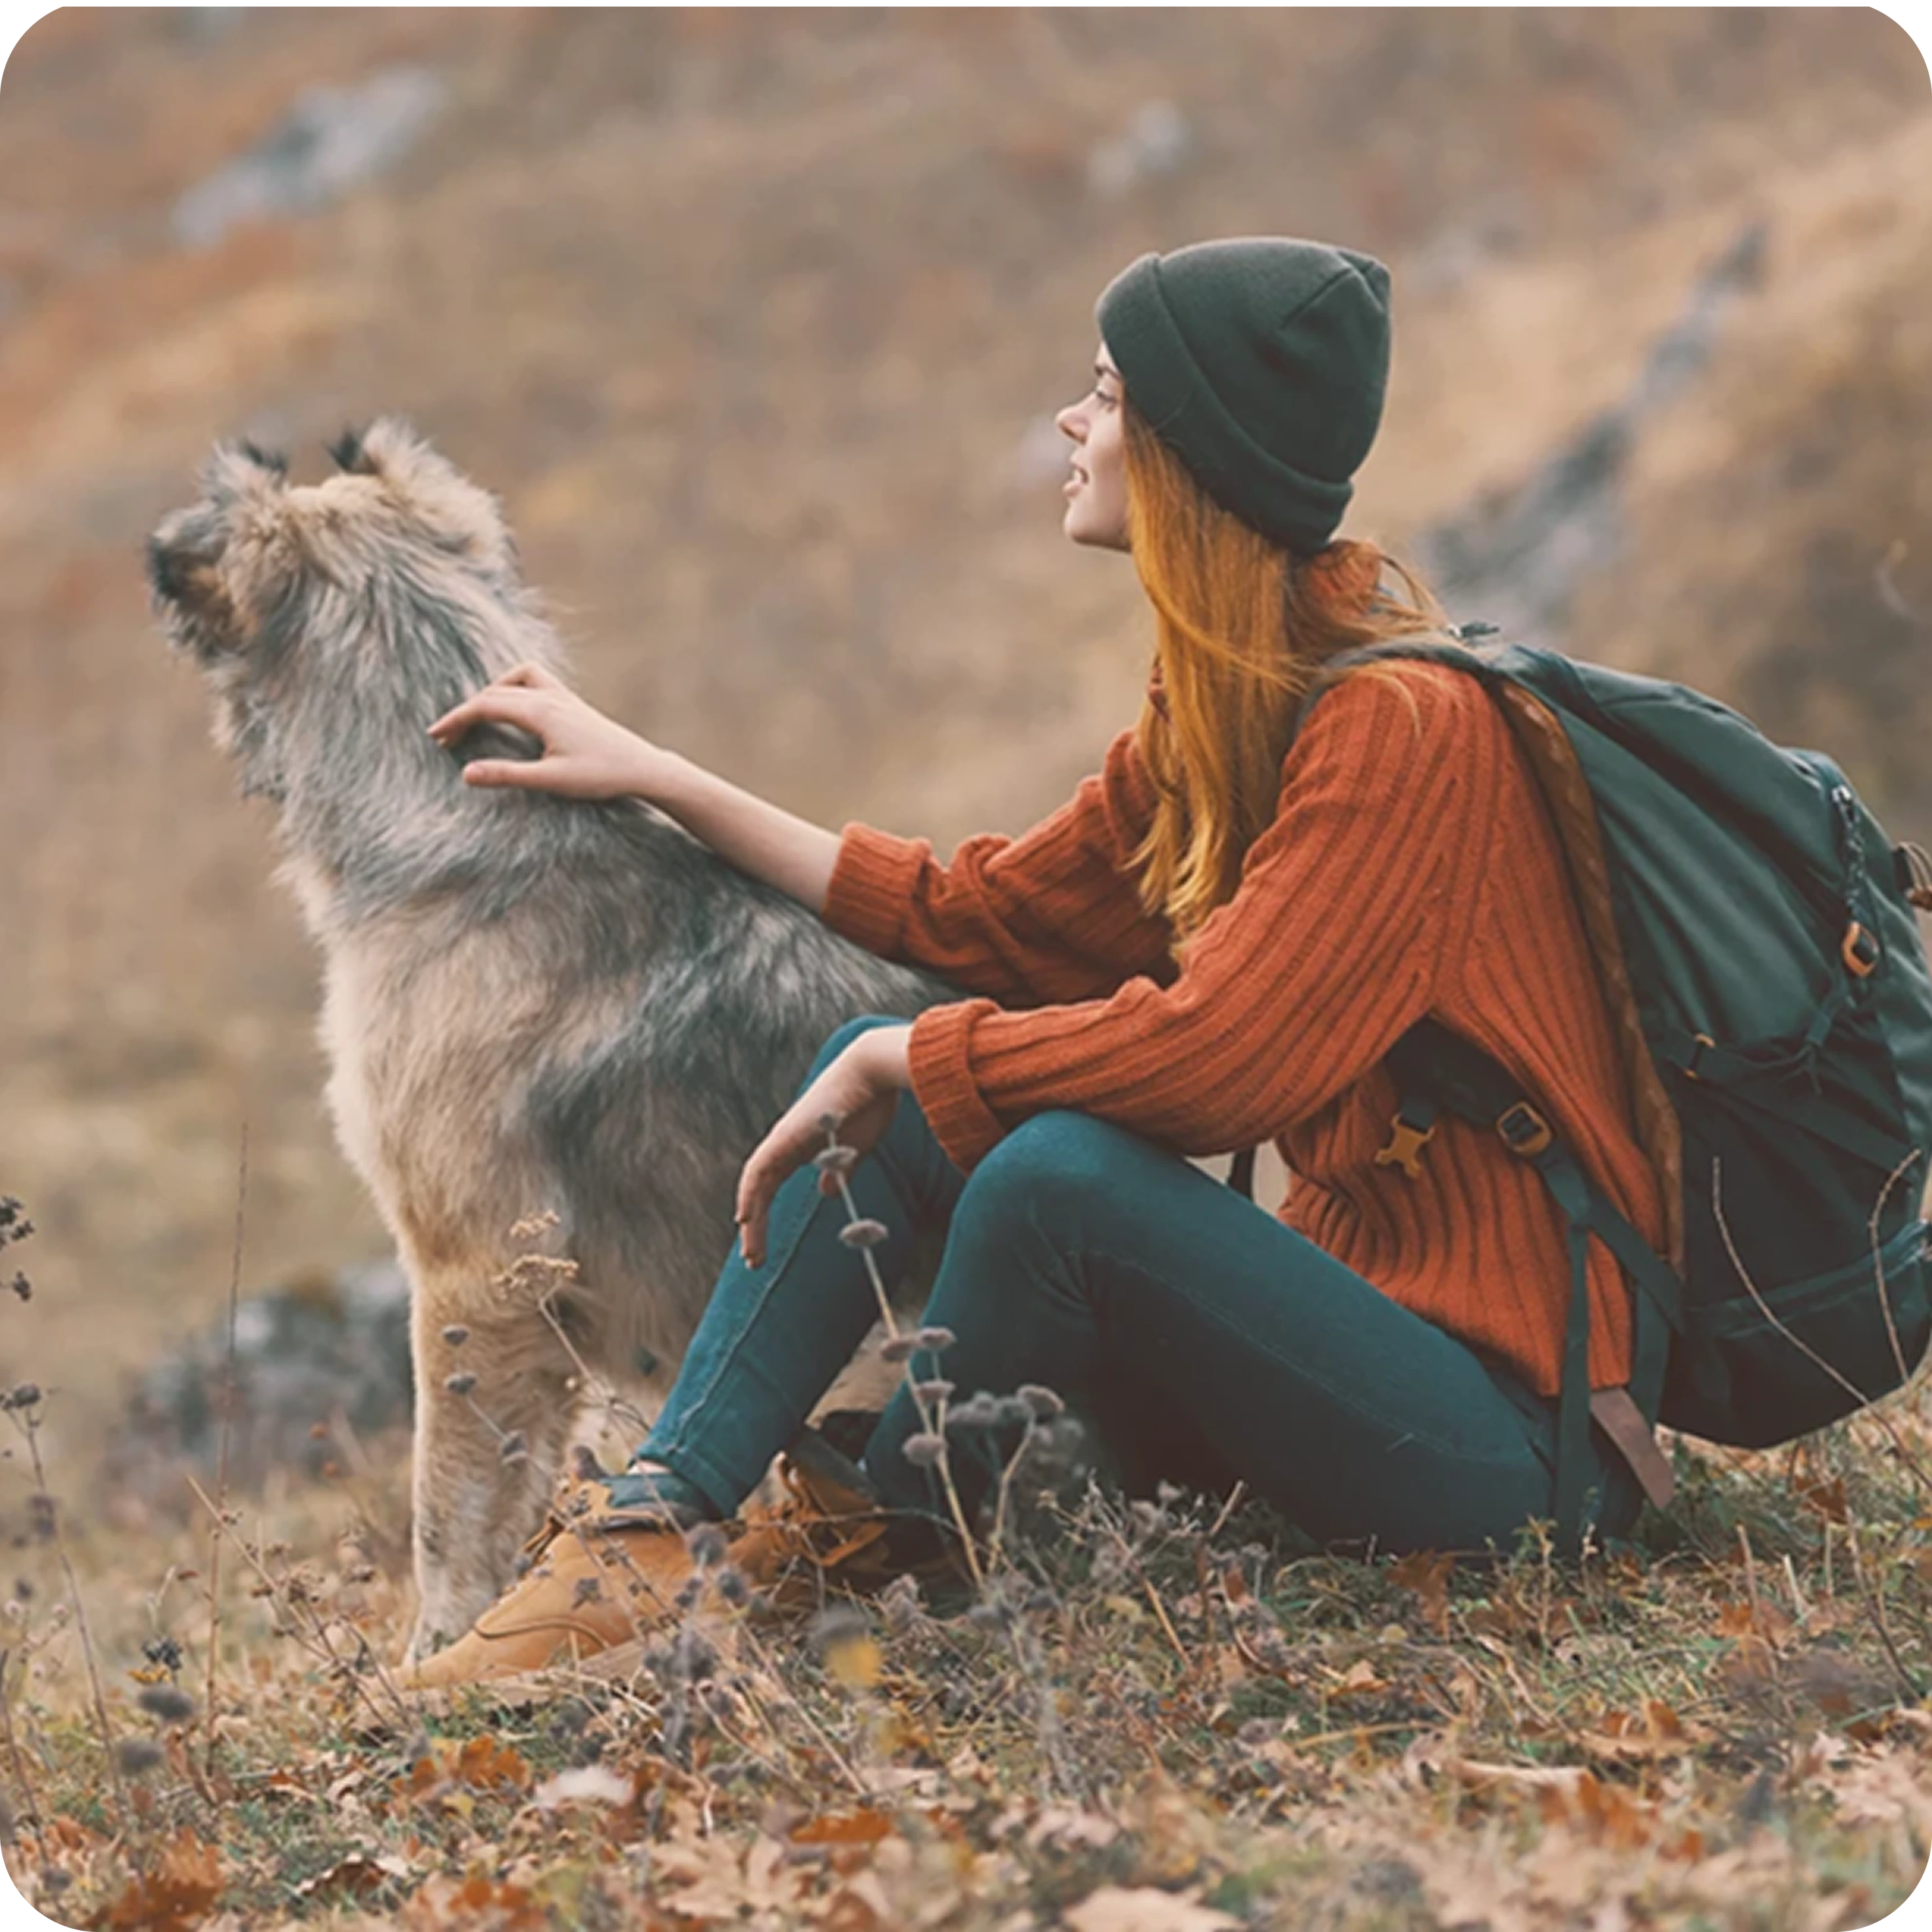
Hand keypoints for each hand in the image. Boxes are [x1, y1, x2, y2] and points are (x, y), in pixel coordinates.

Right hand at [426, 662, 667, 799]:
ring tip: (476, 718)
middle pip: (495, 692)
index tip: (434, 737)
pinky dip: (514, 689)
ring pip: (517, 679)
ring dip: (492, 693)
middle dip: (466, 712)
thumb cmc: (601, 776)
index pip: (485, 705)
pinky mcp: (573, 704)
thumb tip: (465, 773)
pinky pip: (536, 682)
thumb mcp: (550, 781)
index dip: (455, 719)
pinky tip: (514, 711)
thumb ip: (506, 775)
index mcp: (541, 711)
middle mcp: (551, 697)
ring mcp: (564, 697)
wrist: (642, 768)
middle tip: (445, 737)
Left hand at [735, 1026, 912, 1267]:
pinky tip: (744, 1217)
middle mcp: (785, 1144)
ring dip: (751, 1219)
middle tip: (754, 1261)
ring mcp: (782, 1139)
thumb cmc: (870, 1106)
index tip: (762, 1246)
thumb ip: (839, 1171)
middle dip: (755, 1228)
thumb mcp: (854, 1150)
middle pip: (759, 1191)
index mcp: (800, 1148)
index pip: (772, 1187)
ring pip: (754, 1185)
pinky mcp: (784, 1136)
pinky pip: (758, 1170)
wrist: (873, 1073)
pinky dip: (749, 1194)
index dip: (765, 1216)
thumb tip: (827, 1192)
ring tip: (751, 1252)